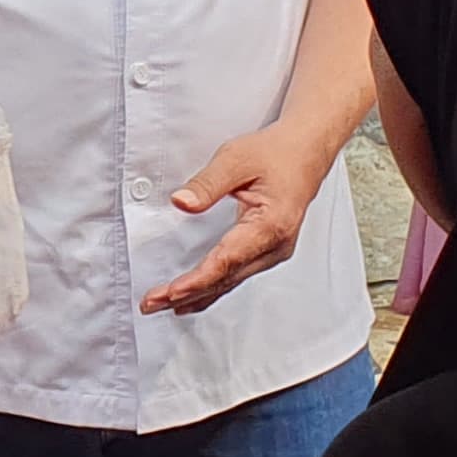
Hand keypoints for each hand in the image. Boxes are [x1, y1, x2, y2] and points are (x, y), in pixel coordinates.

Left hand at [140, 127, 332, 315]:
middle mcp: (276, 246)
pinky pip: (236, 276)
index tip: (171, 291)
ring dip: (196, 295)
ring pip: (230, 282)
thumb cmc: (276, 154)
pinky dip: (211, 287)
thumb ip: (207, 183)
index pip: (228, 260)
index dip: (197, 279)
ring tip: (161, 304)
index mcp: (271, 225)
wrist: (305, 152)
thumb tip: (181, 202)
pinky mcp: (267, 252)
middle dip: (187, 293)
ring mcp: (273, 252)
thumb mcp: (236, 158)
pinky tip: (192, 297)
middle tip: (151, 303)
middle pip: (225, 279)